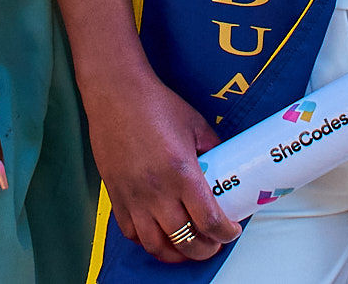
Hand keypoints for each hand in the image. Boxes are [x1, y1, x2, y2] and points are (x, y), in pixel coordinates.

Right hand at [82, 74, 240, 262]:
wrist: (117, 94)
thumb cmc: (158, 105)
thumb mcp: (197, 125)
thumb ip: (213, 149)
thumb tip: (226, 167)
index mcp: (182, 172)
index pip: (209, 220)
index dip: (226, 233)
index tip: (232, 231)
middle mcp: (157, 191)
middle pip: (185, 241)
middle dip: (205, 250)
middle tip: (213, 243)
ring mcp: (133, 196)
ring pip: (156, 245)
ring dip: (176, 253)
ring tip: (187, 247)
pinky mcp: (115, 195)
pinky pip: (131, 232)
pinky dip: (147, 240)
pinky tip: (159, 233)